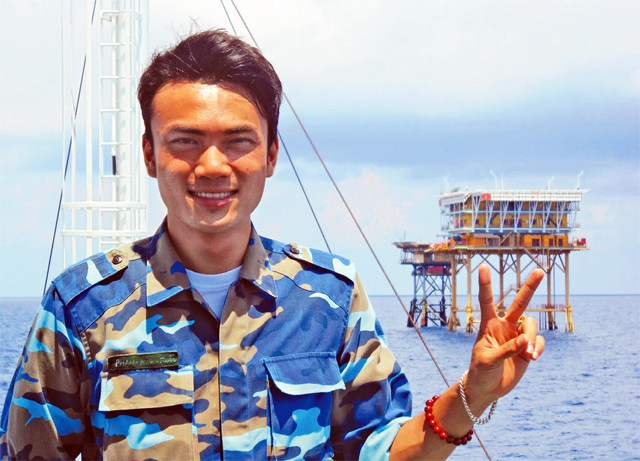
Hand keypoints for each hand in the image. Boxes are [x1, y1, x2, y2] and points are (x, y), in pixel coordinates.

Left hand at [465, 264, 544, 404]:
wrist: (487, 388)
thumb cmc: (480, 371)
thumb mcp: (487, 360)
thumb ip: (506, 350)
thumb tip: (526, 340)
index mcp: (489, 325)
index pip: (487, 301)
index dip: (485, 284)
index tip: (482, 266)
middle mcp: (505, 326)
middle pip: (520, 303)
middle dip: (530, 287)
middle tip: (540, 270)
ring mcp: (518, 337)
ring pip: (531, 325)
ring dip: (532, 338)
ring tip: (528, 355)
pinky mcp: (528, 349)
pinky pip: (538, 342)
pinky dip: (538, 348)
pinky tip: (532, 357)